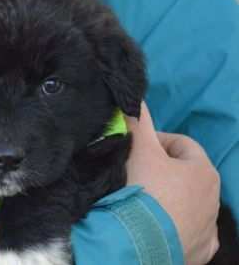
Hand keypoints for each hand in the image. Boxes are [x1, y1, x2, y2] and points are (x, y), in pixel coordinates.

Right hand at [125, 102, 219, 264]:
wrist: (138, 240)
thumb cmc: (143, 188)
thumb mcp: (139, 147)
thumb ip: (139, 120)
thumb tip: (134, 99)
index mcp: (204, 170)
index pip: (180, 144)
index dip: (154, 141)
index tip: (133, 148)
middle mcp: (215, 199)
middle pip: (184, 175)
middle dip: (161, 171)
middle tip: (134, 173)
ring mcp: (208, 228)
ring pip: (187, 204)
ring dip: (167, 198)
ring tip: (140, 201)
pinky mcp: (200, 251)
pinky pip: (189, 233)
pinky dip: (175, 227)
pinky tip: (157, 225)